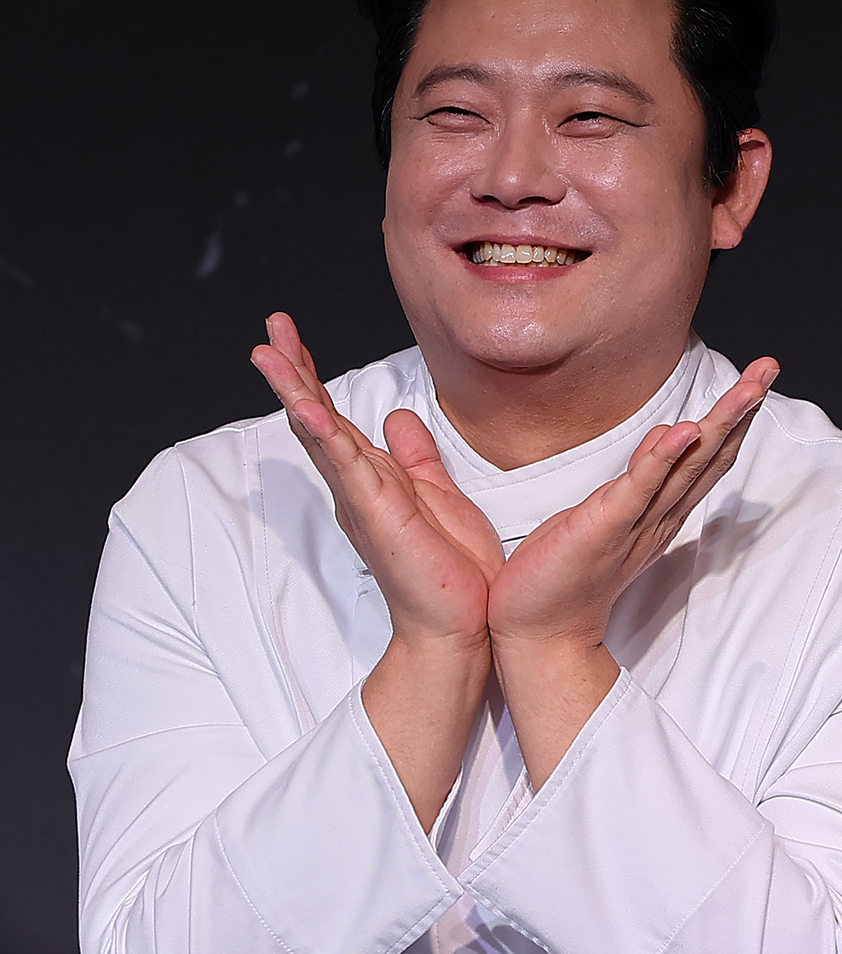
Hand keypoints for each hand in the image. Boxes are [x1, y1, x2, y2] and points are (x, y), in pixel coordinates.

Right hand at [252, 312, 503, 822]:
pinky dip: (324, 435)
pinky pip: (345, 467)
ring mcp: (362, 499)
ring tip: (268, 353)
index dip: (314, 376)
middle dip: (293, 371)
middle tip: (270, 329)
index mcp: (372, 478)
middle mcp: (358, 486)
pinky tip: (305, 406)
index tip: (292, 337)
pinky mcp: (376, 515)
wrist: (461, 623)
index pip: (336, 417)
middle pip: (316, 417)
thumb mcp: (437, 494)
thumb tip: (398, 419)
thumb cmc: (453, 568)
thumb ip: (415, 458)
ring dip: (295, 391)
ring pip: (320, 434)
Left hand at [488, 357, 779, 783]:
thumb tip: (664, 436)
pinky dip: (663, 459)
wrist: (538, 635)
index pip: (705, 459)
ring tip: (749, 389)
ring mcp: (635, 523)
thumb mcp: (605, 515)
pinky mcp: (604, 529)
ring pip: (688, 467)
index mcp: (659, 513)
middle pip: (710, 456)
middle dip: (740, 411)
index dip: (732, 420)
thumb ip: (638, 480)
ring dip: (720, 425)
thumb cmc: (562, 575)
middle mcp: (658, 516)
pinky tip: (684, 431)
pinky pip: (639, 490)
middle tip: (769, 370)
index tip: (756, 382)